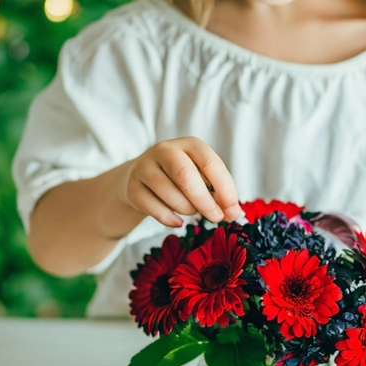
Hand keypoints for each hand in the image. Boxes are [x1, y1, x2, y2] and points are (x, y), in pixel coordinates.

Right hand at [120, 137, 241, 227]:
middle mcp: (165, 150)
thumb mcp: (202, 178)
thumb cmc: (180, 178)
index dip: (224, 188)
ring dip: (186, 209)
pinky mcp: (132, 186)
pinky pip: (152, 207)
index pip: (210, 163)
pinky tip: (177, 222)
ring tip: (192, 212)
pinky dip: (169, 218)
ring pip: (168, 192)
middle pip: (185, 175)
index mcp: (190, 144)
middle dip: (204, 201)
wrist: (142, 179)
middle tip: (215, 217)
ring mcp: (145, 167)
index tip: (232, 209)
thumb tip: (233, 213)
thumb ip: (219, 193)